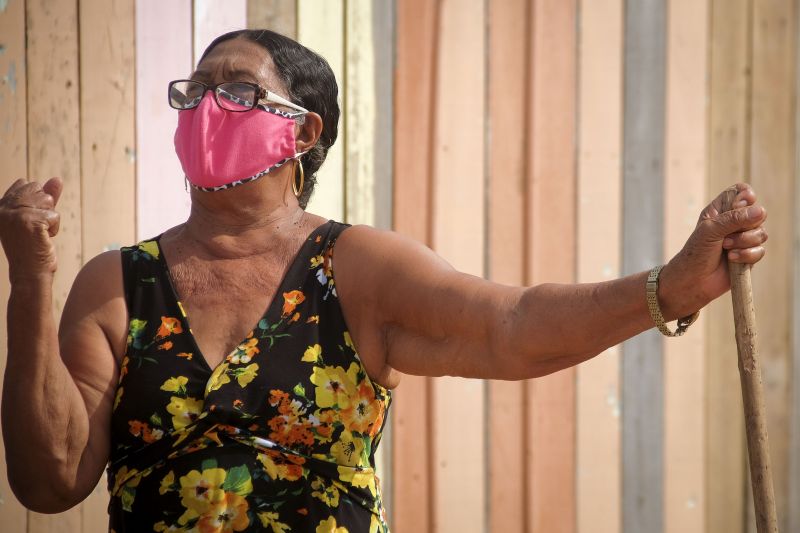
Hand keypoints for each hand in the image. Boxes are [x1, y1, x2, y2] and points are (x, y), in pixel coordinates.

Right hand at [0, 178, 62, 281]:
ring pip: (47, 200)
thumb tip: (57, 179)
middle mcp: (3, 208)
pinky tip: (43, 239)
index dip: (36, 201)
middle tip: (35, 229)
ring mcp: (15, 214)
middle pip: (37, 189)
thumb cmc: (34, 248)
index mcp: (0, 207)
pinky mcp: (29, 221)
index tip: (30, 221)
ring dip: (50, 219)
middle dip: (44, 208)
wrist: (30, 273)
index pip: (24, 184)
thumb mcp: (38, 218)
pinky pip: (55, 214)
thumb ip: (45, 198)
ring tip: (39, 235)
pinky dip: (54, 227)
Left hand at [660, 183, 767, 318]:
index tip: (741, 205)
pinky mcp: (748, 256)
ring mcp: (742, 239)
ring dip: (745, 242)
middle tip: (725, 237)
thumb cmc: (695, 253)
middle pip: (757, 213)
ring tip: (727, 249)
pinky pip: (760, 250)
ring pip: (761, 233)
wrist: (692, 281)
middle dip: (745, 226)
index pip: (742, 192)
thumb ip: (734, 218)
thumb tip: (760, 211)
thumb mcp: (710, 230)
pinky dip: (748, 255)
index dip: (746, 196)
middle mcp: (733, 223)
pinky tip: (732, 260)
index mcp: (720, 210)